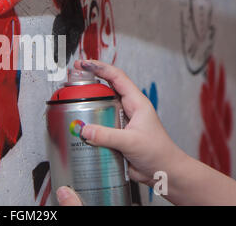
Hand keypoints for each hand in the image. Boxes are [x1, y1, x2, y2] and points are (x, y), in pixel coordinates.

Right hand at [57, 59, 186, 205]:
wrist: (165, 172)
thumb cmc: (159, 153)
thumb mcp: (132, 142)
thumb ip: (108, 136)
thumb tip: (85, 130)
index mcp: (136, 103)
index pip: (117, 77)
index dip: (100, 68)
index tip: (84, 64)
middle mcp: (128, 109)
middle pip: (105, 90)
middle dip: (89, 83)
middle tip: (73, 80)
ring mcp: (121, 122)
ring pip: (100, 108)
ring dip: (87, 106)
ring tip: (71, 103)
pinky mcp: (115, 135)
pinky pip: (99, 126)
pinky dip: (89, 125)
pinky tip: (79, 128)